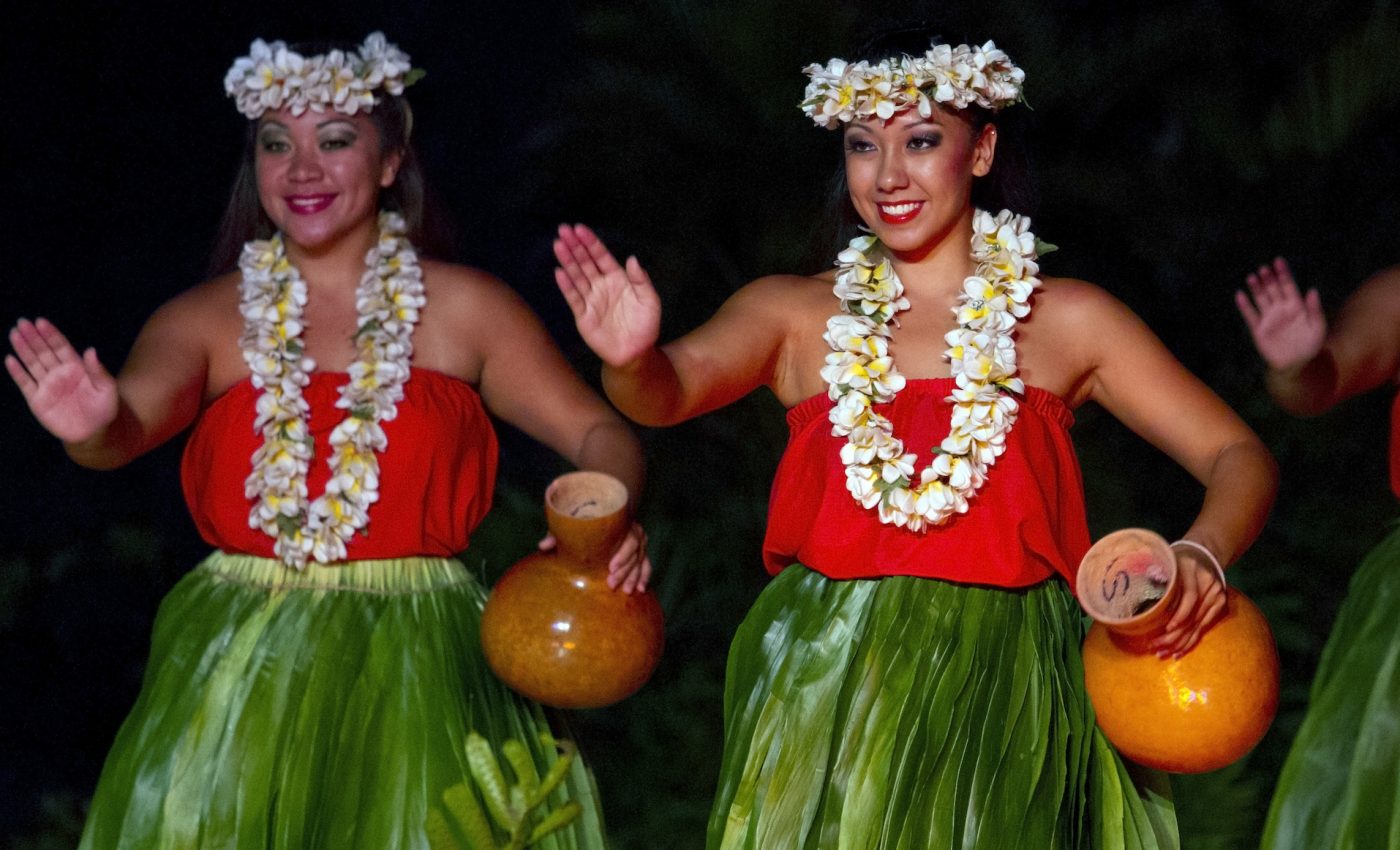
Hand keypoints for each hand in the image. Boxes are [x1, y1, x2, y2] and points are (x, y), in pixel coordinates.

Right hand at [6, 318, 118, 443]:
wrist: (93, 433)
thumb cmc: (104, 409)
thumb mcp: (106, 389)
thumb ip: (98, 370)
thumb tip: (90, 350)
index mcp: (76, 367)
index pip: (60, 346)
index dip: (50, 334)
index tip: (41, 322)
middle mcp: (59, 373)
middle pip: (43, 351)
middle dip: (33, 337)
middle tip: (22, 322)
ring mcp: (47, 385)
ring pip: (32, 363)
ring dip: (23, 349)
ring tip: (14, 334)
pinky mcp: (37, 400)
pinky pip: (25, 383)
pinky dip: (17, 372)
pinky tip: (10, 360)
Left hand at [537, 521, 652, 593]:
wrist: (602, 513)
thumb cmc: (587, 521)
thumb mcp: (573, 526)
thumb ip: (559, 534)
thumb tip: (542, 545)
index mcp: (621, 522)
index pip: (628, 538)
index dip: (622, 554)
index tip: (611, 567)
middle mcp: (634, 531)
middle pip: (634, 552)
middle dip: (625, 570)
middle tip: (611, 583)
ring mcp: (639, 542)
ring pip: (640, 560)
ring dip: (634, 576)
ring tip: (626, 591)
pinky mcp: (640, 552)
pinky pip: (646, 565)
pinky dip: (644, 576)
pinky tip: (641, 589)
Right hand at [553, 224, 661, 366]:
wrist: (636, 352)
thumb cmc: (645, 326)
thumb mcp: (650, 301)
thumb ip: (641, 280)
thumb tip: (632, 258)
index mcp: (618, 279)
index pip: (601, 257)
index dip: (591, 242)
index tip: (579, 228)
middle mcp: (602, 286)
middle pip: (585, 262)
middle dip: (575, 246)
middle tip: (563, 229)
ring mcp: (591, 300)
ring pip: (577, 276)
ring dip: (567, 261)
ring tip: (558, 244)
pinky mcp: (583, 316)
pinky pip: (574, 298)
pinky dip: (566, 286)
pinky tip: (559, 272)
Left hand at [1147, 548, 1226, 657]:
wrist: (1203, 554)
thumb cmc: (1177, 561)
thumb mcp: (1166, 563)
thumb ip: (1154, 575)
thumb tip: (1132, 591)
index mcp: (1192, 572)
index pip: (1189, 597)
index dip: (1179, 615)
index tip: (1166, 628)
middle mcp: (1209, 585)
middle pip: (1192, 616)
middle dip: (1173, 636)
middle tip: (1155, 648)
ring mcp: (1216, 596)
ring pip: (1197, 626)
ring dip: (1180, 643)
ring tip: (1164, 654)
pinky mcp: (1220, 605)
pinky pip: (1204, 627)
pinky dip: (1191, 640)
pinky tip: (1180, 651)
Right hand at [1235, 257, 1326, 371]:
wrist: (1295, 364)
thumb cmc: (1309, 346)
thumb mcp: (1318, 328)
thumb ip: (1315, 310)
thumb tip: (1311, 290)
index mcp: (1296, 306)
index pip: (1288, 285)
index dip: (1283, 273)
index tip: (1278, 261)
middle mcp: (1281, 309)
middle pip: (1273, 290)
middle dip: (1268, 278)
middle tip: (1263, 269)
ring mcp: (1269, 318)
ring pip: (1261, 299)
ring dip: (1256, 288)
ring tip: (1252, 277)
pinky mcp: (1258, 329)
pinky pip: (1249, 315)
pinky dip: (1244, 306)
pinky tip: (1240, 295)